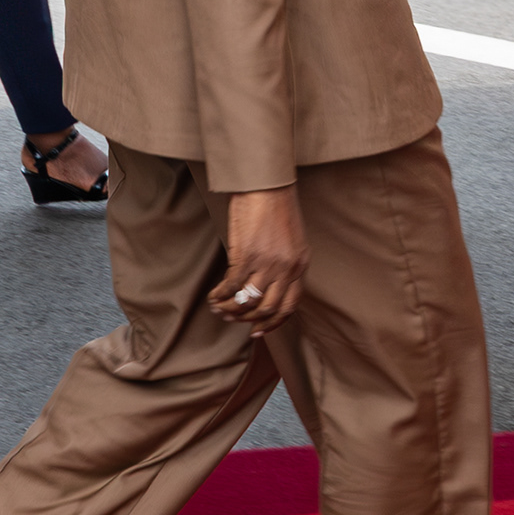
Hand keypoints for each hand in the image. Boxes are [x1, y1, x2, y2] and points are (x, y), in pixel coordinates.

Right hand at [208, 187, 309, 328]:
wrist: (266, 184)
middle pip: (268, 308)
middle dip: (248, 320)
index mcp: (301, 264)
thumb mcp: (291, 238)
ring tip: (220, 308)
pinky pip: (232, 286)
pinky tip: (213, 296)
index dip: (273, 322)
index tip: (258, 330)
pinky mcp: (246, 255)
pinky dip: (220, 295)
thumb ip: (285, 262)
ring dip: (231, 309)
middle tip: (233, 319)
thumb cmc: (276, 206)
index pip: (290, 305)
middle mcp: (287, 268)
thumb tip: (269, 283)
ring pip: (248, 301)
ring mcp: (267, 263)